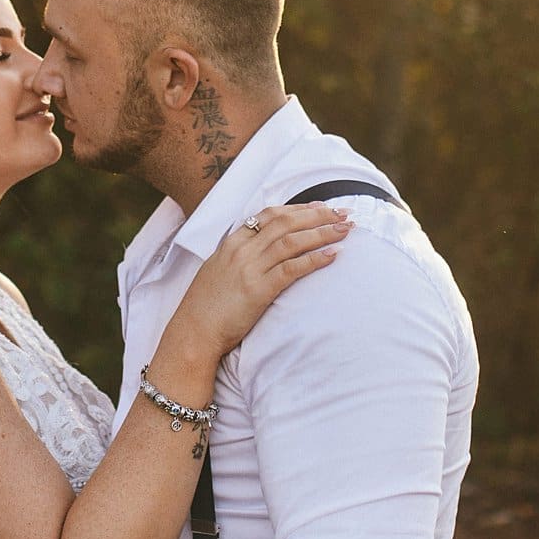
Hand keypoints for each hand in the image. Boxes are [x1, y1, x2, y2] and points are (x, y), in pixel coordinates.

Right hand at [158, 201, 350, 366]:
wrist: (193, 331)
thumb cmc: (206, 306)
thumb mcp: (219, 271)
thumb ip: (239, 256)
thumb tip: (262, 251)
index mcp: (232, 243)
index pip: (270, 215)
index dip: (299, 209)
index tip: (321, 207)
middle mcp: (242, 250)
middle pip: (286, 222)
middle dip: (318, 215)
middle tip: (344, 213)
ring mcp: (250, 268)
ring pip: (293, 241)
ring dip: (323, 232)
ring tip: (346, 230)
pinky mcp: (259, 290)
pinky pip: (292, 268)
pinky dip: (315, 259)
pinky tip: (333, 255)